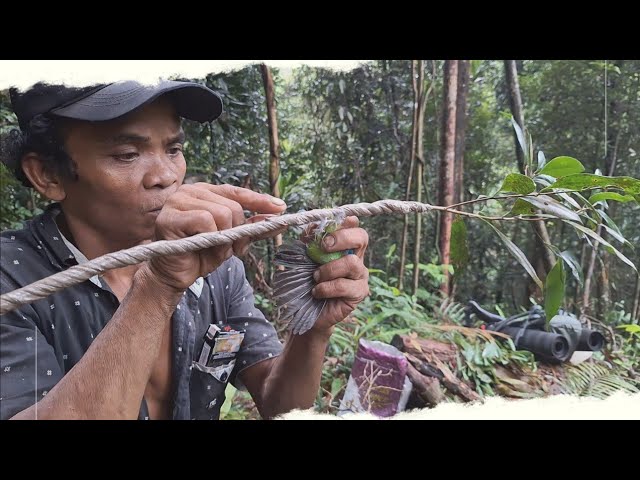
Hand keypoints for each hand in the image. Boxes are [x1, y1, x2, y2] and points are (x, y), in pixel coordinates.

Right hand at [147, 183, 286, 290]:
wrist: (174, 275)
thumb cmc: (201, 255)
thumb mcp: (232, 239)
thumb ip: (252, 226)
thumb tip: (278, 215)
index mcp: (206, 192)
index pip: (237, 192)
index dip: (260, 201)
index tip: (281, 209)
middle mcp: (191, 191)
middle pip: (233, 207)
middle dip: (237, 232)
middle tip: (230, 249)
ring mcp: (178, 201)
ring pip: (222, 213)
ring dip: (224, 239)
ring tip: (213, 250)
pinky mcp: (170, 216)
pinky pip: (205, 221)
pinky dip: (211, 238)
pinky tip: (200, 246)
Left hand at [308, 216, 369, 332]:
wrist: (305, 309)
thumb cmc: (307, 281)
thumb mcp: (304, 257)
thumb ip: (309, 241)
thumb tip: (313, 226)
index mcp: (346, 247)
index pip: (354, 228)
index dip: (346, 223)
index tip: (328, 229)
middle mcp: (357, 259)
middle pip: (361, 238)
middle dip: (341, 238)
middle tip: (323, 247)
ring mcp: (360, 276)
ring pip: (352, 263)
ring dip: (328, 269)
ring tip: (315, 277)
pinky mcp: (358, 294)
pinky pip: (343, 285)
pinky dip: (326, 287)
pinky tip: (317, 292)